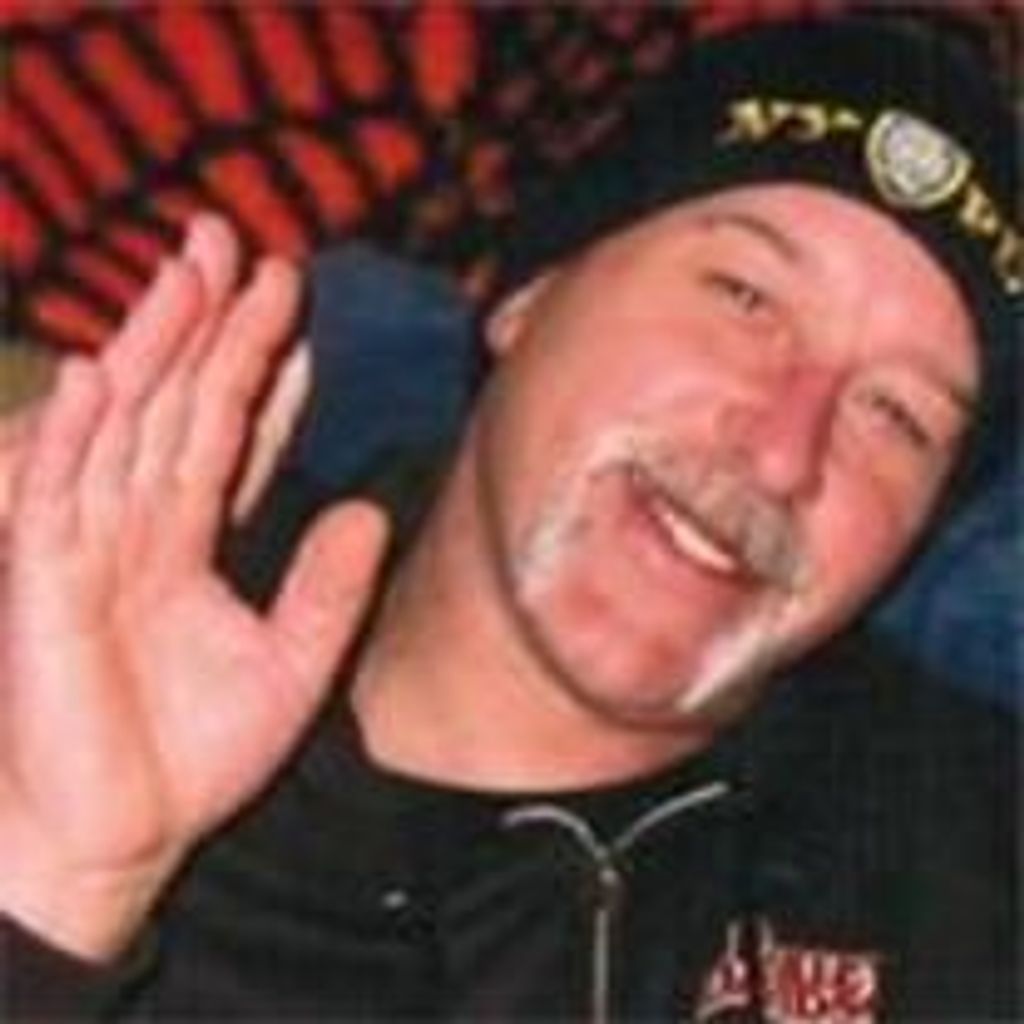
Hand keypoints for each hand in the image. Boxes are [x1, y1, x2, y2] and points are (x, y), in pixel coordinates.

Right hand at [0, 215, 387, 959]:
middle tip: (232, 238)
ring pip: (122, 425)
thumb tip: (363, 511)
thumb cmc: (192, 756)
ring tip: (186, 273)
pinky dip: (75, 435)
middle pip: (175, 401)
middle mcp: (139, 525)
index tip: (292, 299)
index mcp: (192, 537)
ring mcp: (86, 545)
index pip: (229, 428)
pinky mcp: (42, 583)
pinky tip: (97, 374)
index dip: (260, 363)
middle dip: (203, 320)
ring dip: (150, 349)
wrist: (118, 835)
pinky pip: (57, 495)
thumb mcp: (290, 666)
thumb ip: (327, 589)